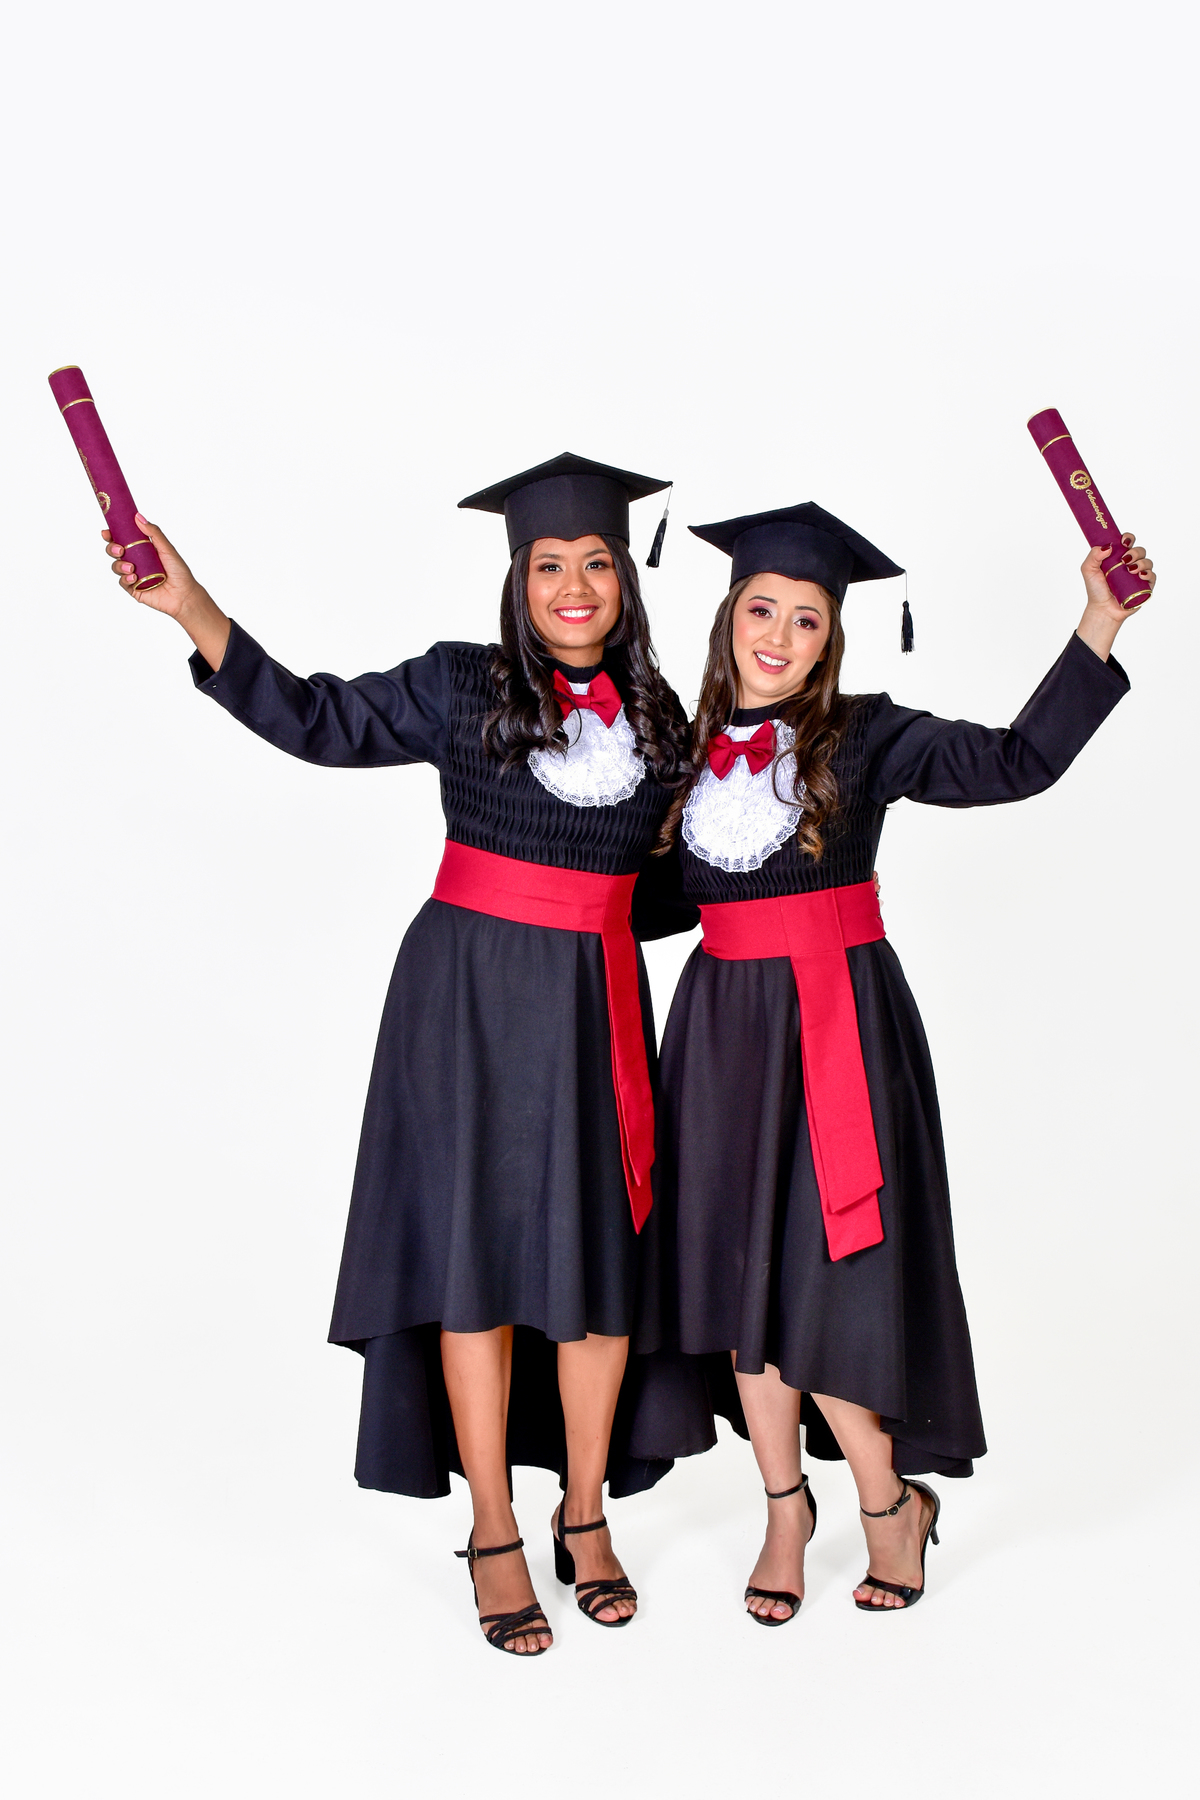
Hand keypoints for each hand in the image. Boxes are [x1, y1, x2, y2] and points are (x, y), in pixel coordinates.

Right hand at [103, 513, 203, 617]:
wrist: (184, 595)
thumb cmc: (179, 572)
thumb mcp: (167, 549)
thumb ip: (153, 533)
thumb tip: (138, 516)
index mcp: (142, 549)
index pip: (122, 540)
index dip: (112, 535)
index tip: (106, 532)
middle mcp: (136, 561)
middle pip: (115, 552)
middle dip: (112, 549)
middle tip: (119, 550)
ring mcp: (134, 575)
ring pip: (116, 567)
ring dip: (120, 565)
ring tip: (131, 568)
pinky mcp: (134, 589)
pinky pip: (122, 582)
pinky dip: (126, 579)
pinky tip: (134, 578)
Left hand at [1076, 532, 1154, 660]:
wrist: (1102, 609)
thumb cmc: (1096, 590)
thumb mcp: (1088, 570)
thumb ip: (1093, 555)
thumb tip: (1108, 546)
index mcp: (1118, 557)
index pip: (1127, 542)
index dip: (1128, 538)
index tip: (1123, 542)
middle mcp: (1130, 564)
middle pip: (1139, 550)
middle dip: (1134, 551)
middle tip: (1125, 559)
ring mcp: (1138, 574)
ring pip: (1147, 561)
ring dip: (1141, 562)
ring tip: (1130, 570)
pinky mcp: (1145, 586)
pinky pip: (1152, 576)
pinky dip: (1148, 574)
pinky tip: (1141, 575)